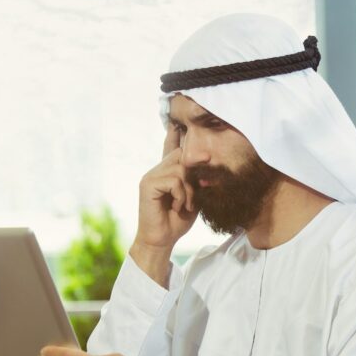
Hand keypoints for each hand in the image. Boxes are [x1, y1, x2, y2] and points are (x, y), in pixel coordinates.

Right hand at [130, 124, 197, 284]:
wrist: (162, 240)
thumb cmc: (178, 220)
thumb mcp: (194, 196)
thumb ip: (197, 179)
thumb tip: (208, 160)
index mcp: (167, 170)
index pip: (174, 145)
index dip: (177, 131)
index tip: (178, 116)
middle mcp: (157, 168)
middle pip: (184, 156)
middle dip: (195, 176)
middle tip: (191, 198)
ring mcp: (151, 175)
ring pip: (182, 169)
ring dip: (190, 191)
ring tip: (184, 205)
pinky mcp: (147, 184)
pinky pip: (174, 180)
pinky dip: (181, 195)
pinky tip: (176, 207)